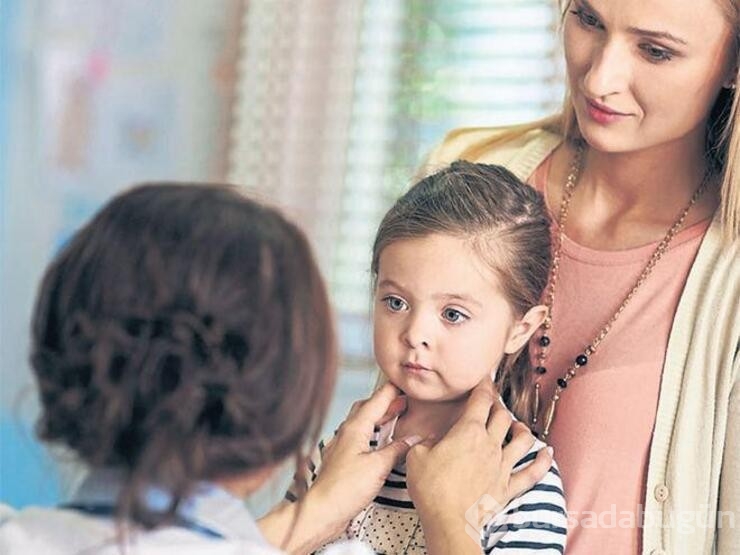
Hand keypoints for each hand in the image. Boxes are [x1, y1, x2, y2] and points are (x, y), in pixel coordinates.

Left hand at [308, 382, 421, 532]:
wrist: (321, 511)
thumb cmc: (343, 489)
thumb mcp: (378, 467)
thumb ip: (397, 450)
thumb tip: (413, 440)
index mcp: (355, 428)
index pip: (377, 400)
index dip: (392, 390)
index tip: (404, 382)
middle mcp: (346, 433)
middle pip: (367, 408)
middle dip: (386, 401)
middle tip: (403, 400)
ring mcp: (342, 445)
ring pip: (362, 422)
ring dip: (379, 417)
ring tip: (395, 416)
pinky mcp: (342, 459)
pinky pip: (359, 437)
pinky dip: (373, 432)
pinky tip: (379, 442)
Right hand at [405, 378, 552, 553]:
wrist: (449, 521)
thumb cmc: (431, 488)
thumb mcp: (415, 456)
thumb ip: (423, 442)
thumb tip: (427, 439)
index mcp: (468, 432)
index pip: (480, 400)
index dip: (484, 385)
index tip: (484, 378)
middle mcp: (489, 444)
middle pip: (502, 416)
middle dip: (498, 406)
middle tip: (492, 404)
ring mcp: (501, 466)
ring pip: (522, 439)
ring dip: (521, 429)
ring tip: (518, 427)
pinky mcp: (507, 487)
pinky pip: (532, 473)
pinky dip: (543, 462)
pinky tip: (549, 454)